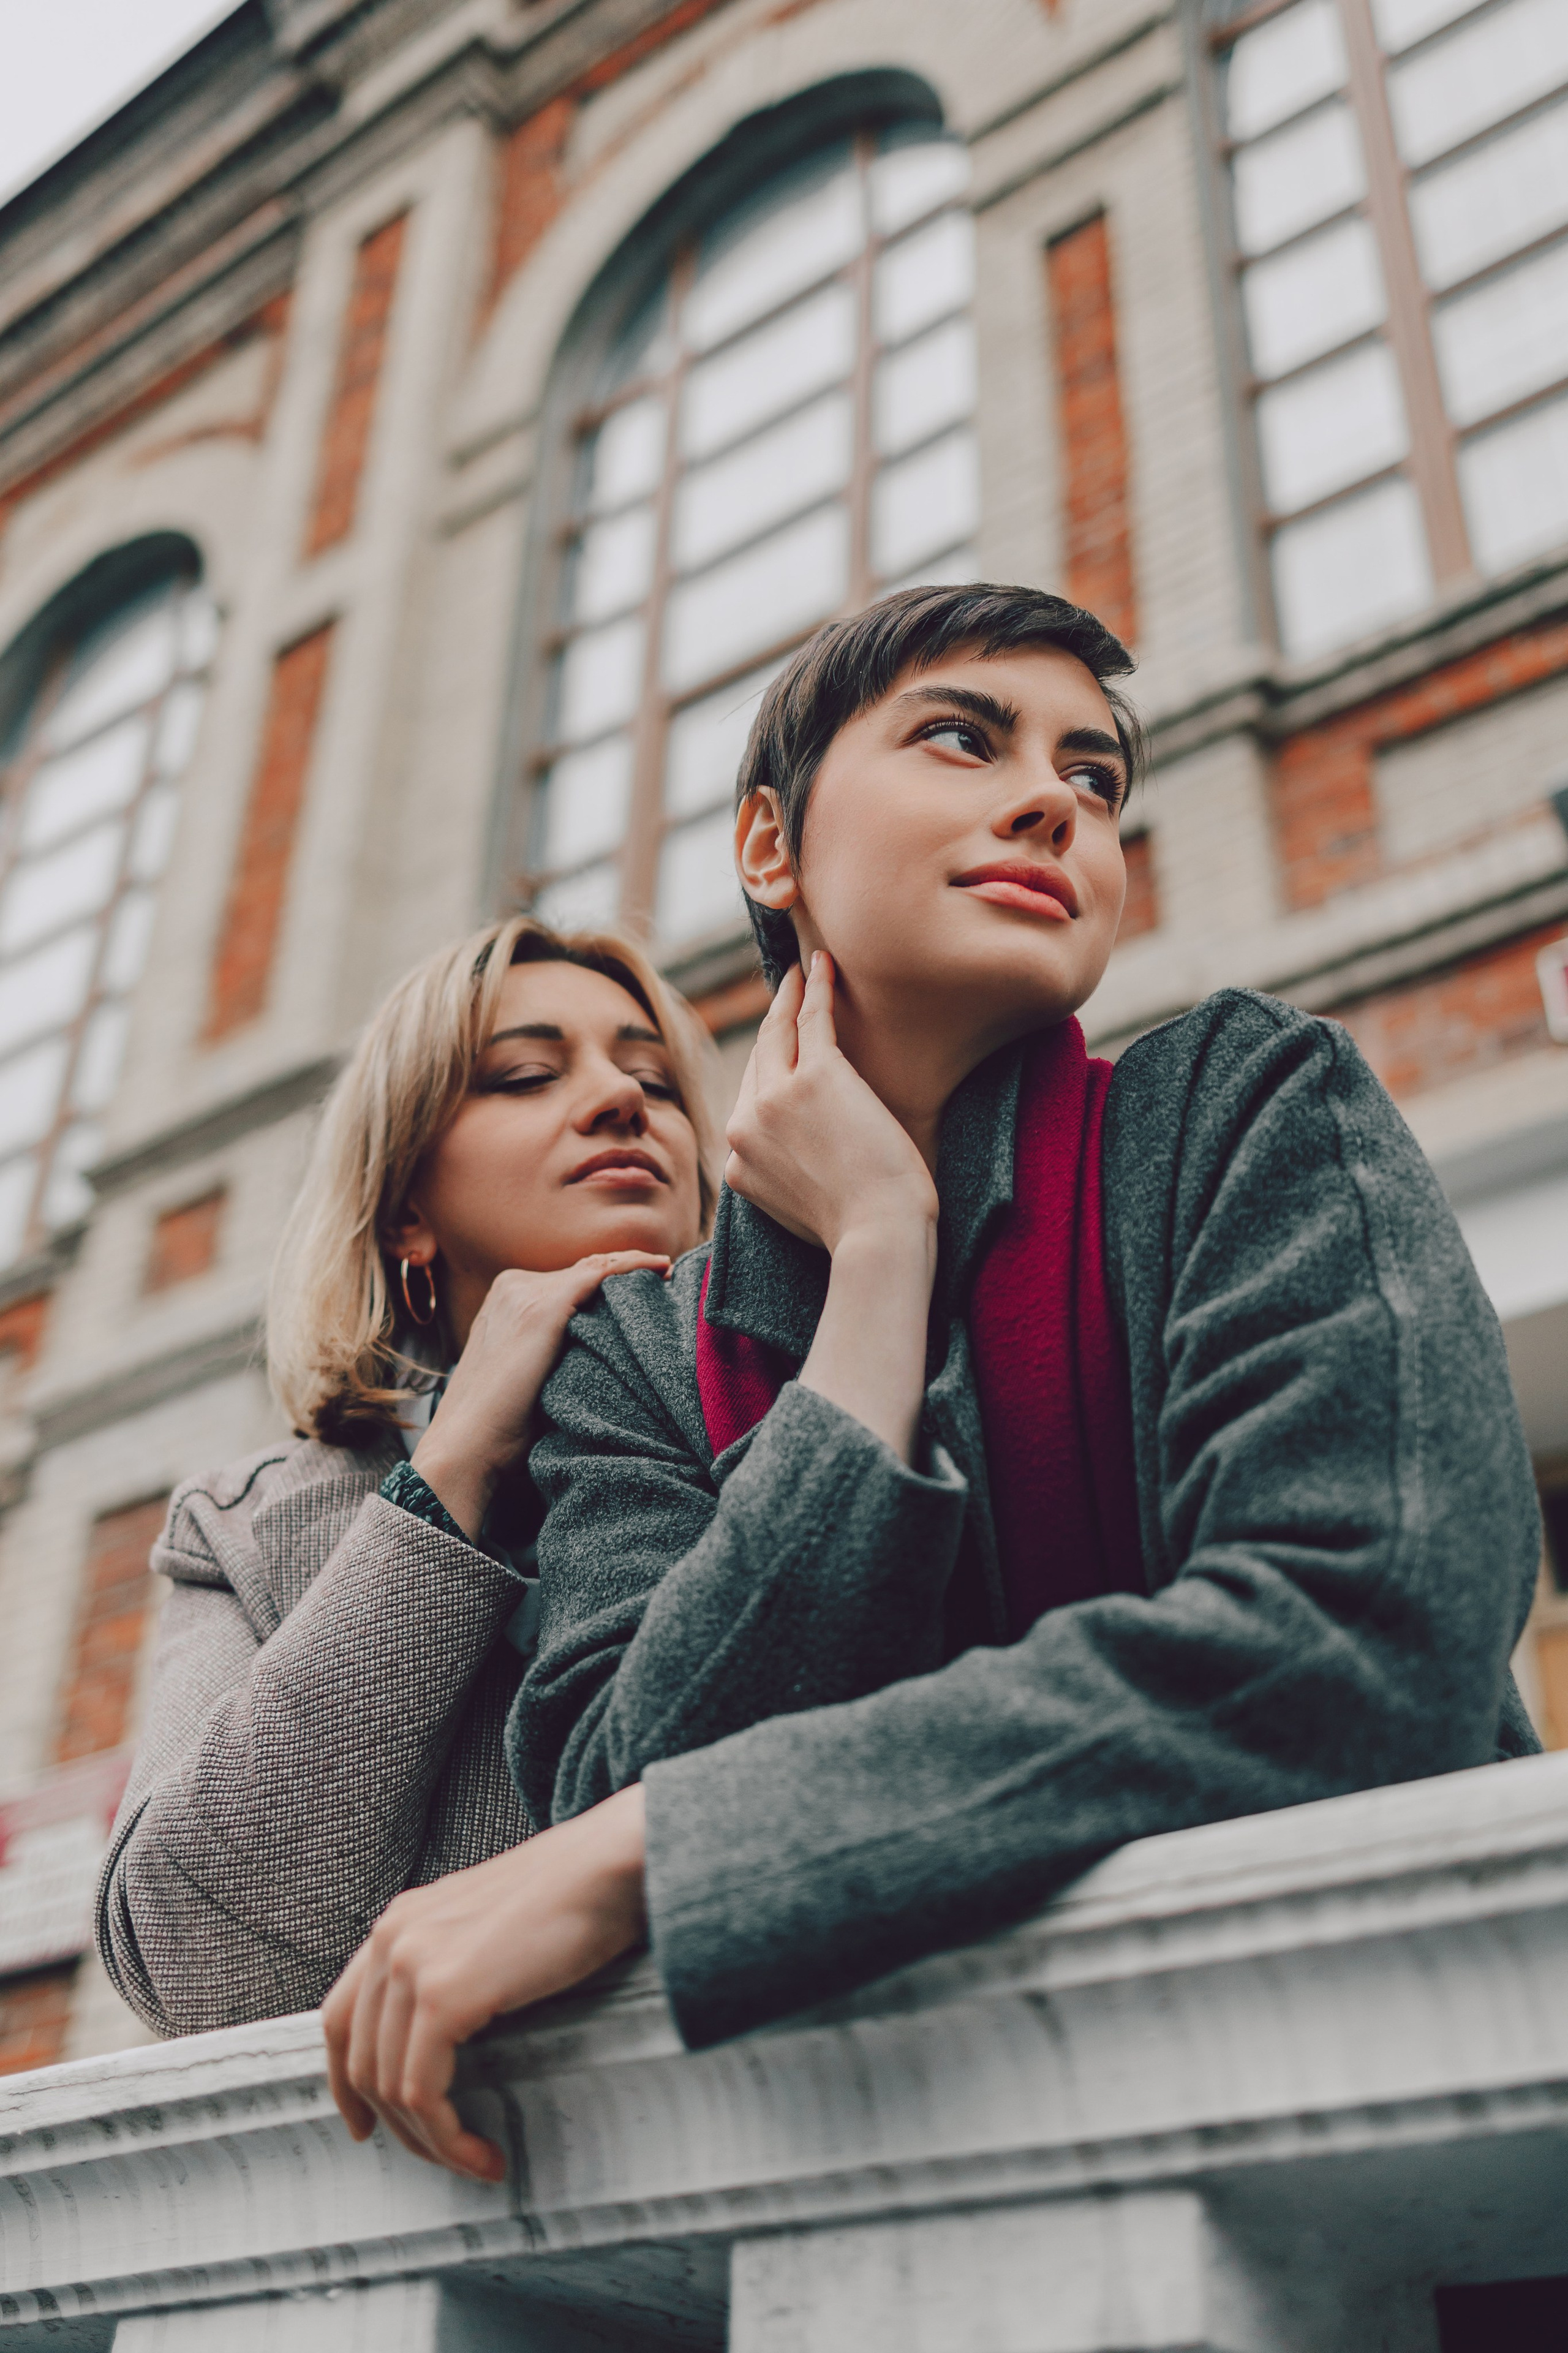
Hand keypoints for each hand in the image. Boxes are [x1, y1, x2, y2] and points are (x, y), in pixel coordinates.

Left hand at [322, 1783, 647, 2180]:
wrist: (609, 1867)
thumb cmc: (573, 1898)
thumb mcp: (489, 1929)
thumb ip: (452, 1964)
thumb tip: (445, 2032)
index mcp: (399, 1922)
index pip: (340, 2017)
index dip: (345, 2082)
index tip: (367, 2125)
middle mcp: (392, 1938)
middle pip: (361, 2061)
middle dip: (397, 2126)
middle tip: (444, 2154)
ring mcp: (411, 1963)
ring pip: (390, 2085)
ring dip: (430, 2140)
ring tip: (475, 2160)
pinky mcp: (442, 1995)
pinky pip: (422, 2092)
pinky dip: (447, 2137)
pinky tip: (482, 2152)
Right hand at [413, 1254, 668, 1536]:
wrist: (469, 1446)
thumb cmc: (499, 1428)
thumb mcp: (527, 1375)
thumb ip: (553, 1352)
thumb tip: (599, 1355)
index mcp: (504, 1299)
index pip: (567, 1279)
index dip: (608, 1277)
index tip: (645, 1283)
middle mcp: (512, 1287)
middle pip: (582, 1270)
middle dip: (624, 1270)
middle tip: (666, 1275)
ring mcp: (526, 1294)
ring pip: (595, 1268)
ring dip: (634, 1267)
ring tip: (669, 1271)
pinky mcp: (544, 1309)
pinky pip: (601, 1274)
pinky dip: (633, 1266)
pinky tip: (661, 1268)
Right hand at [724, 954, 937, 1256]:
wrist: (880, 1236)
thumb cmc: (859, 1230)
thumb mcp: (800, 1208)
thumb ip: (785, 1176)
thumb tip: (797, 1158)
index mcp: (738, 1162)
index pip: (750, 1103)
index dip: (768, 1072)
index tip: (781, 1052)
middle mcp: (745, 1126)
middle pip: (758, 1061)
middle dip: (770, 1025)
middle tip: (782, 992)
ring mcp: (776, 1099)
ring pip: (777, 1034)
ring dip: (787, 996)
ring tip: (798, 973)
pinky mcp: (817, 1078)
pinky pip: (812, 1019)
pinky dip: (816, 987)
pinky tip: (822, 964)